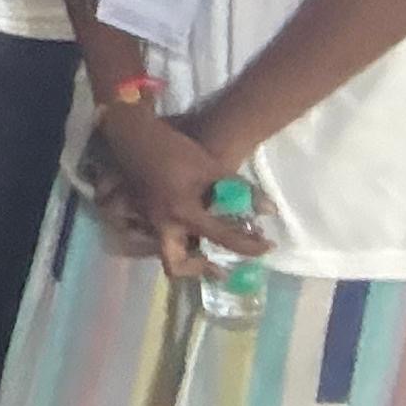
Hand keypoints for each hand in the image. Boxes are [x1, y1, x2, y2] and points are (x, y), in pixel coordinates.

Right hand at [87, 105, 258, 276]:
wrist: (135, 135)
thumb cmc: (175, 150)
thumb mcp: (211, 167)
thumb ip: (241, 190)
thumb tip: (270, 210)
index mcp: (183, 213)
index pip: (222, 238)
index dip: (249, 246)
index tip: (267, 248)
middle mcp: (162, 225)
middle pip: (176, 265)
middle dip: (198, 270)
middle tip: (220, 266)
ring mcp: (147, 221)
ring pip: (166, 252)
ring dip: (186, 256)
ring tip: (207, 250)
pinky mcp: (140, 214)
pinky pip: (158, 237)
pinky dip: (176, 240)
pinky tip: (188, 231)